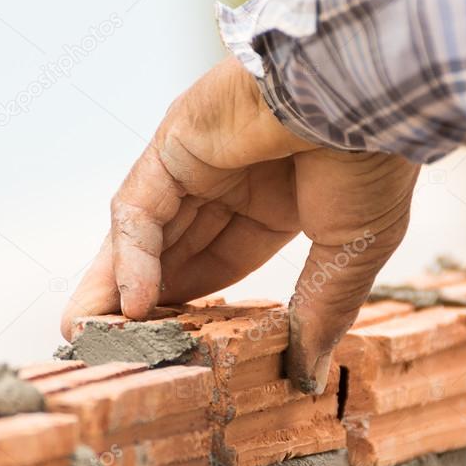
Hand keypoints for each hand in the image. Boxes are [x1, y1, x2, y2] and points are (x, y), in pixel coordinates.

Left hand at [62, 56, 418, 392]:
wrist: (369, 92)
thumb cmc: (374, 163)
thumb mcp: (350, 252)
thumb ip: (320, 310)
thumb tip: (308, 373)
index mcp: (275, 200)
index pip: (222, 258)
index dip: (196, 303)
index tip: (175, 349)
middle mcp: (229, 178)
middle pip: (173, 249)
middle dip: (144, 301)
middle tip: (114, 349)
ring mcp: (197, 159)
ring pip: (145, 233)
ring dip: (117, 286)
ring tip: (91, 338)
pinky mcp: (173, 144)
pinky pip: (140, 210)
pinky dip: (133, 257)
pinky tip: (132, 305)